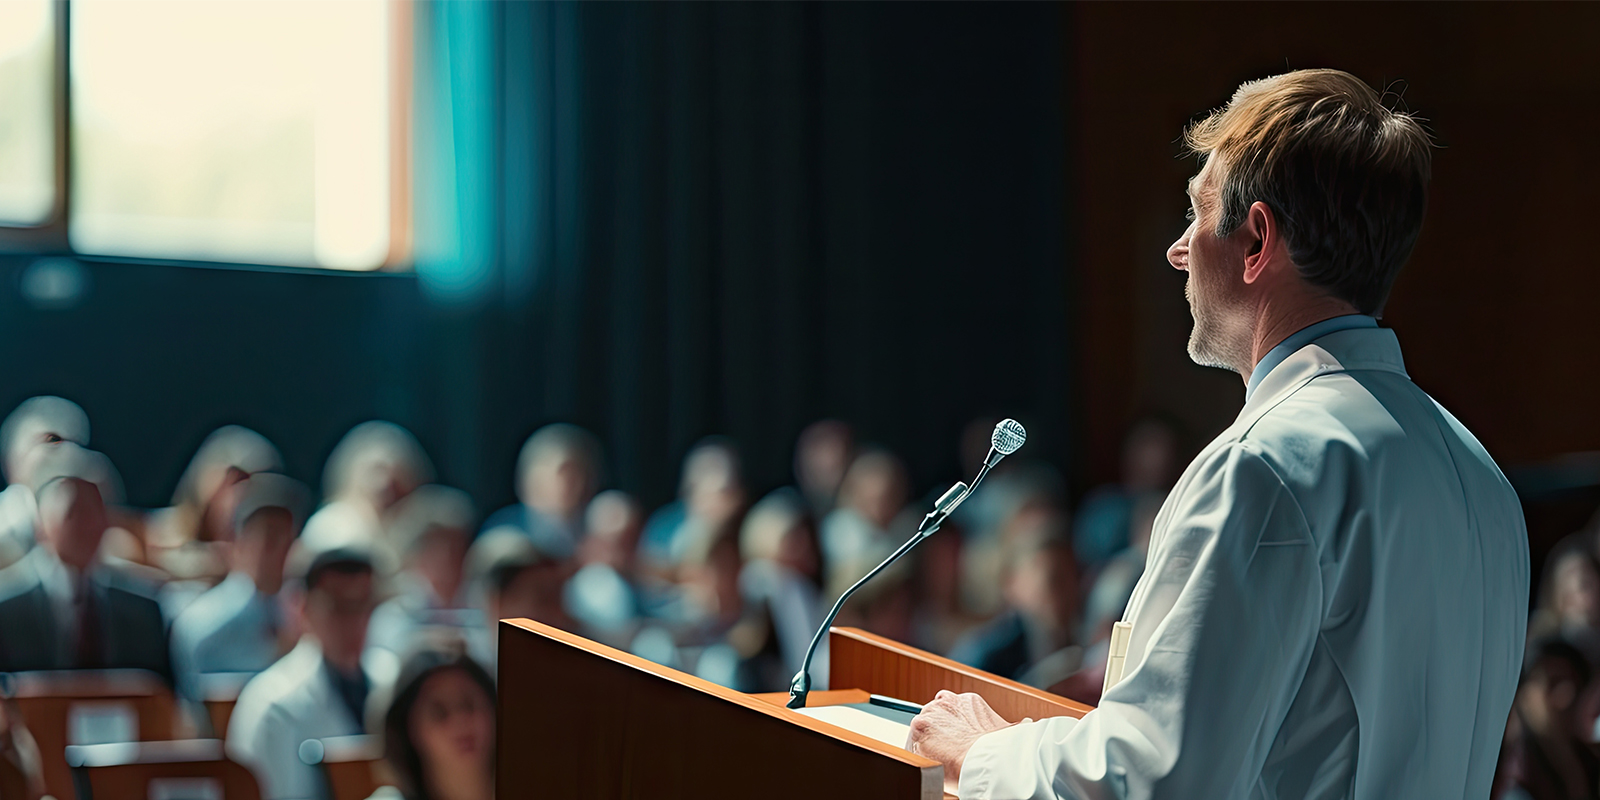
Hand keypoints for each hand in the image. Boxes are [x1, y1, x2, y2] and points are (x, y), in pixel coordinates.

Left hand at [906, 690, 1027, 794]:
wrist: (984, 760)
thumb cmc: (997, 748)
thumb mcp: (1007, 731)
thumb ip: (1009, 726)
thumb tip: (1027, 725)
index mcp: (966, 701)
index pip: (950, 707)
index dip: (951, 726)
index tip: (954, 738)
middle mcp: (945, 702)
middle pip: (933, 717)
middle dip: (937, 733)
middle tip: (946, 751)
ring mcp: (930, 715)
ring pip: (921, 730)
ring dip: (927, 744)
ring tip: (940, 760)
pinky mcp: (918, 731)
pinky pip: (914, 745)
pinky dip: (920, 756)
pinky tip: (932, 764)